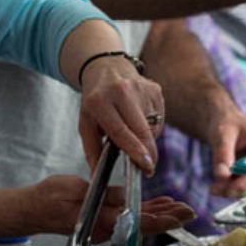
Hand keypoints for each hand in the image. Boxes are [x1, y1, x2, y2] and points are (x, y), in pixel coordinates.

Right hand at [27, 176, 195, 239]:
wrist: (31, 210)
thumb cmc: (48, 198)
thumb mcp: (74, 189)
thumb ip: (102, 194)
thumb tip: (126, 198)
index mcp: (101, 220)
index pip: (138, 221)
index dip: (162, 218)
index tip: (180, 215)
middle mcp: (107, 226)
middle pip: (144, 224)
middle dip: (168, 217)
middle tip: (190, 211)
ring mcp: (105, 224)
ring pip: (139, 220)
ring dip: (160, 213)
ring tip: (180, 206)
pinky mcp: (102, 217)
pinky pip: (129, 216)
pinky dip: (145, 209)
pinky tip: (159, 204)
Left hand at [79, 57, 164, 174]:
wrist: (107, 68)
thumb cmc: (95, 101)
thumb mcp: (85, 123)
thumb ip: (91, 151)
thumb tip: (97, 177)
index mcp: (99, 101)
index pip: (120, 131)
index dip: (135, 150)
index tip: (146, 166)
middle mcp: (121, 91)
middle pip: (142, 130)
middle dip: (149, 153)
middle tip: (148, 168)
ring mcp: (141, 88)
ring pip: (153, 127)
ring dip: (146, 138)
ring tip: (132, 129)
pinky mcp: (155, 89)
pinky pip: (159, 118)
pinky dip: (152, 126)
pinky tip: (139, 118)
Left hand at [206, 98, 245, 196]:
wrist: (221, 123)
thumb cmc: (224, 123)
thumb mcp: (222, 134)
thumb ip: (222, 154)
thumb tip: (222, 176)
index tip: (229, 188)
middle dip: (237, 188)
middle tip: (215, 190)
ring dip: (231, 190)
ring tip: (213, 189)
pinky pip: (241, 185)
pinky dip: (228, 188)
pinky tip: (215, 188)